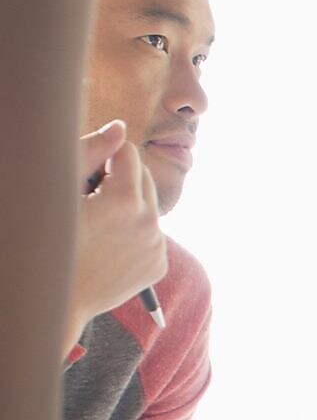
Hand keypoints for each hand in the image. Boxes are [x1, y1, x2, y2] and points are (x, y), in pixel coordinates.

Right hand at [64, 120, 166, 353]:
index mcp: (125, 200)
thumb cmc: (43, 243)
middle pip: (143, 177)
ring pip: (148, 206)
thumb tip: (120, 128)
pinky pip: (151, 234)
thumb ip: (90, 154)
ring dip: (128, 207)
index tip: (86, 179)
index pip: (127, 152)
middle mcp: (149, 222)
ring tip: (97, 226)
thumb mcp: (59, 195)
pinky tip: (107, 247)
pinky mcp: (159, 265)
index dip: (103, 160)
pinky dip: (134, 234)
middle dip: (119, 181)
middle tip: (88, 203)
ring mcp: (157, 246)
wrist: (51, 303)